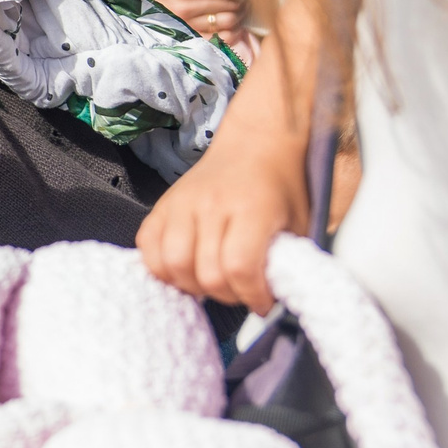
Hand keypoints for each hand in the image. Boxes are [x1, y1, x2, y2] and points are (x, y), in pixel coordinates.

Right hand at [137, 49, 312, 313]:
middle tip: (240, 292)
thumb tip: (277, 298)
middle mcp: (212, 205)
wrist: (256, 144)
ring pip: (171, 263)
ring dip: (191, 285)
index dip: (252, 296)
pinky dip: (161, 266)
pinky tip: (184, 269)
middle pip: (206, 273)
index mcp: (252, 209)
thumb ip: (287, 260)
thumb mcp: (301, 222)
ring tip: (210, 283)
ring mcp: (182, 203)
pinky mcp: (163, 204)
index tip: (263, 303)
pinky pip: (147, 245)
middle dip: (227, 295)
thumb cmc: (283, 186)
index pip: (240, 267)